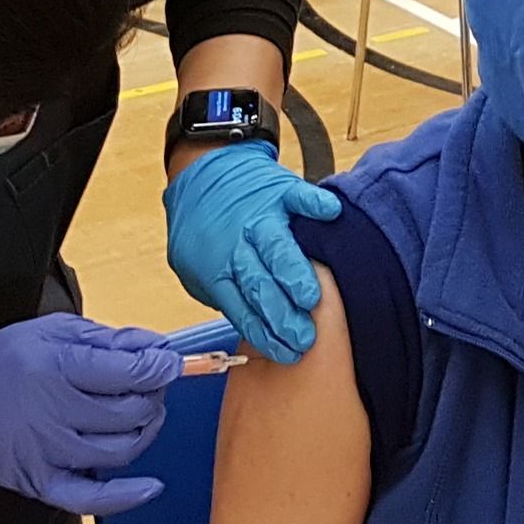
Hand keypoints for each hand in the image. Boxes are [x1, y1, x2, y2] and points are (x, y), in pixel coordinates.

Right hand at [0, 315, 180, 514]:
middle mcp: (51, 412)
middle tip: (150, 384)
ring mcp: (48, 453)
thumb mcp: (49, 332)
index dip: (159, 367)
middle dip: (152, 395)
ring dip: (145, 431)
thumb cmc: (3, 364)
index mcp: (53, 367)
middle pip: (129, 412)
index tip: (167, 362)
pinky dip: (127, 496)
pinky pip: (93, 498)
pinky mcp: (43, 484)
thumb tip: (155, 347)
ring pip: (121, 450)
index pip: (126, 372)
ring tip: (142, 414)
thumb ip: (105, 338)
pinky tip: (151, 486)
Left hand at [163, 141, 341, 363]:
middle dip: (281, 313)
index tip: (284, 351)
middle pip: (259, 283)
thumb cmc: (204, 227)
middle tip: (303, 336)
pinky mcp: (279, 191)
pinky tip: (329, 213)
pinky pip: (298, 196)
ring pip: (277, 247)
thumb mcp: (194, 266)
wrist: (203, 172)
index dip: (263, 332)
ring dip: (294, 273)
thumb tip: (251, 323)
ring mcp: (260, 216)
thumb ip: (220, 292)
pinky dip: (314, 203)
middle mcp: (238, 243)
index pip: (240, 307)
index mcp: (216, 267)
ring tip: (310, 297)